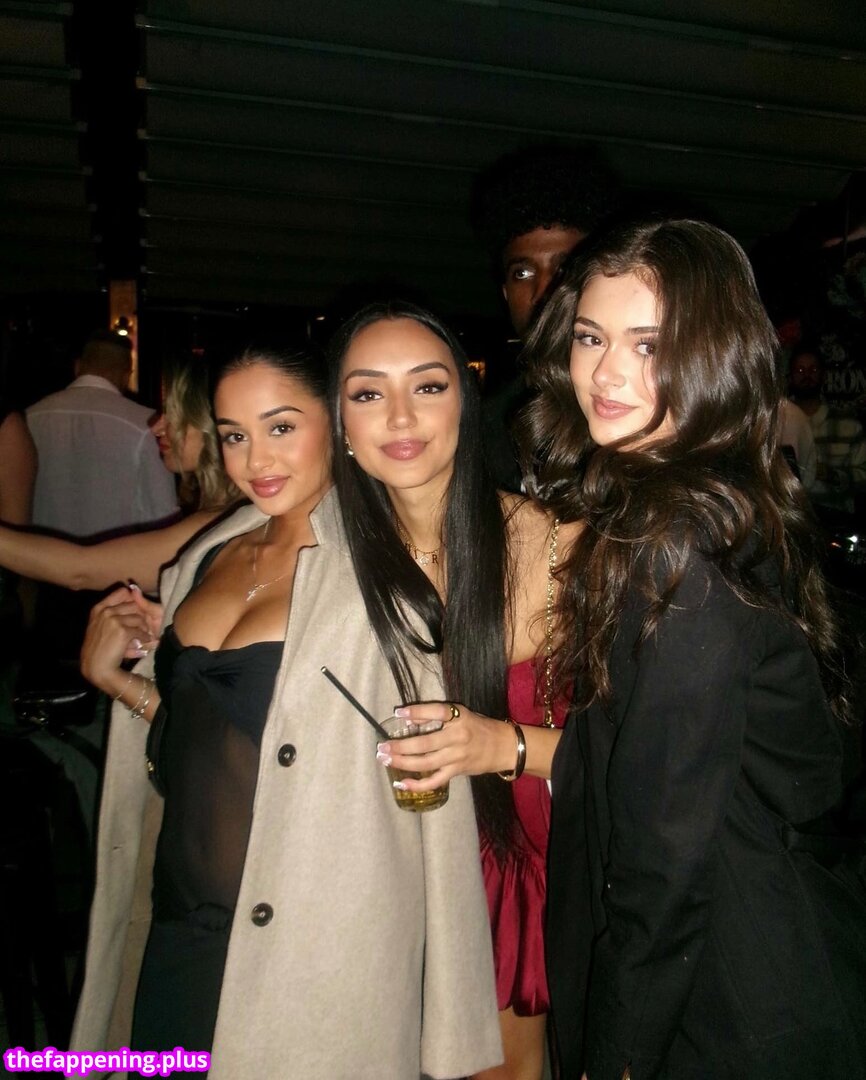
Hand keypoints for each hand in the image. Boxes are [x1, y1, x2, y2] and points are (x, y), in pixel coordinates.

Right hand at [80, 585, 159, 695]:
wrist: (95, 666)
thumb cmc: (99, 648)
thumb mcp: (100, 626)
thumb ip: (113, 611)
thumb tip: (133, 590)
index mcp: (99, 608)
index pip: (122, 592)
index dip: (133, 600)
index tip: (137, 611)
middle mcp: (105, 611)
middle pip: (134, 605)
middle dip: (142, 616)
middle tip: (144, 627)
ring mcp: (113, 620)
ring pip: (140, 618)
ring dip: (144, 629)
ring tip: (143, 637)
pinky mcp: (122, 631)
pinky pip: (141, 631)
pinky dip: (145, 639)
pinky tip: (143, 645)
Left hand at [375, 701, 512, 792]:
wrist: (502, 747)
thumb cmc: (478, 727)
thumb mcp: (461, 714)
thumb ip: (437, 715)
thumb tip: (408, 719)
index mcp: (459, 717)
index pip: (437, 712)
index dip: (417, 712)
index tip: (398, 713)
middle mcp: (458, 737)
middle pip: (425, 743)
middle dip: (400, 746)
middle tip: (382, 747)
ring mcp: (457, 756)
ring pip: (426, 763)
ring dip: (403, 762)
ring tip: (385, 760)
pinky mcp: (457, 771)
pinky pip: (435, 781)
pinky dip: (417, 784)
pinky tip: (401, 783)